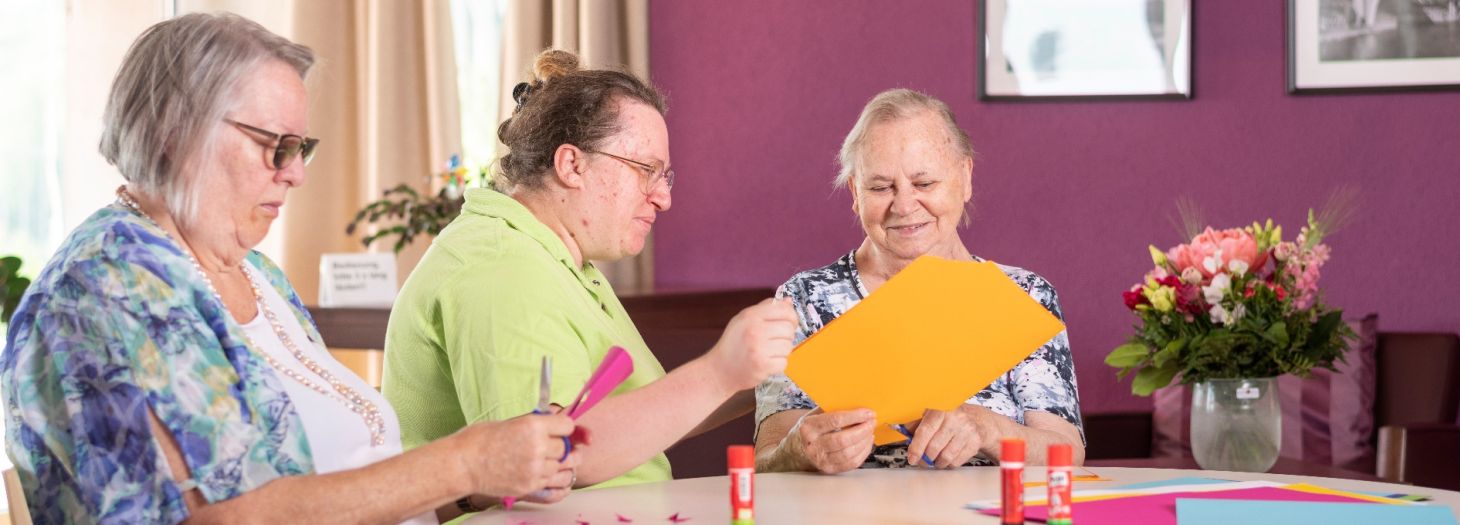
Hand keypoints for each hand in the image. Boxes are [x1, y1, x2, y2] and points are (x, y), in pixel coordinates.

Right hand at [454, 413, 583, 497]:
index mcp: (533, 426)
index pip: (568, 425)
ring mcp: (535, 469)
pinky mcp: (530, 485)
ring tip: (548, 459)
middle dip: (560, 445)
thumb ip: (535, 425)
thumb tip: (553, 423)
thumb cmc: (479, 440)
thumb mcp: (511, 422)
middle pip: (566, 447)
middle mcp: (538, 447)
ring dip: (558, 463)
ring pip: (563, 466)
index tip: (558, 429)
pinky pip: (552, 482)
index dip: (563, 427)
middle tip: (552, 445)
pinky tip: (540, 471)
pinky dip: (550, 477)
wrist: (462, 464)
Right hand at [707, 297, 797, 391]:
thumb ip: (766, 308)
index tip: (790, 323)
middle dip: (786, 336)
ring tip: (768, 353)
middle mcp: (755, 330)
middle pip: (789, 329)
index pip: (784, 310)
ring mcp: (759, 349)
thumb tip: (788, 301)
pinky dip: (777, 365)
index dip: (792, 317)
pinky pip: (784, 363)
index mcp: (751, 315)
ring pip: (788, 347)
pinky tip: (766, 363)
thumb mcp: (744, 320)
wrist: (719, 370)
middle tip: (775, 341)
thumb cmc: (733, 344)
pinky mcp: (762, 366)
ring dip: (782, 352)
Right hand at [784, 408, 875, 473]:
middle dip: (862, 430)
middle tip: (871, 422)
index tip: (868, 413)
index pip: (835, 420)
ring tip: (870, 432)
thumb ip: (830, 409)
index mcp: (809, 427)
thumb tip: (855, 402)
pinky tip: (866, 443)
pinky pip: (851, 463)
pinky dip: (863, 453)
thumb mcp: (813, 416)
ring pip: (848, 453)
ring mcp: (821, 460)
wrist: (795, 451)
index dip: (855, 416)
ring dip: (864, 442)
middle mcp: (813, 445)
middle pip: (843, 439)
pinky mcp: (829, 469)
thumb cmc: (809, 430)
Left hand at [906, 404, 989, 468]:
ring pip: (946, 457)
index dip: (916, 447)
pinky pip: (956, 461)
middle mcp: (955, 418)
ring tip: (934, 460)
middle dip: (925, 458)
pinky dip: (948, 464)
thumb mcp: (932, 414)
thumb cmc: (950, 418)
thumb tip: (902, 432)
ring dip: (936, 462)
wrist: (978, 420)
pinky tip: (946, 458)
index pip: (925, 431)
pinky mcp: (975, 442)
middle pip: (934, 447)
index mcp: (941, 409)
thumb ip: (916, 423)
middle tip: (921, 460)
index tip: (912, 458)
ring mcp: (967, 431)